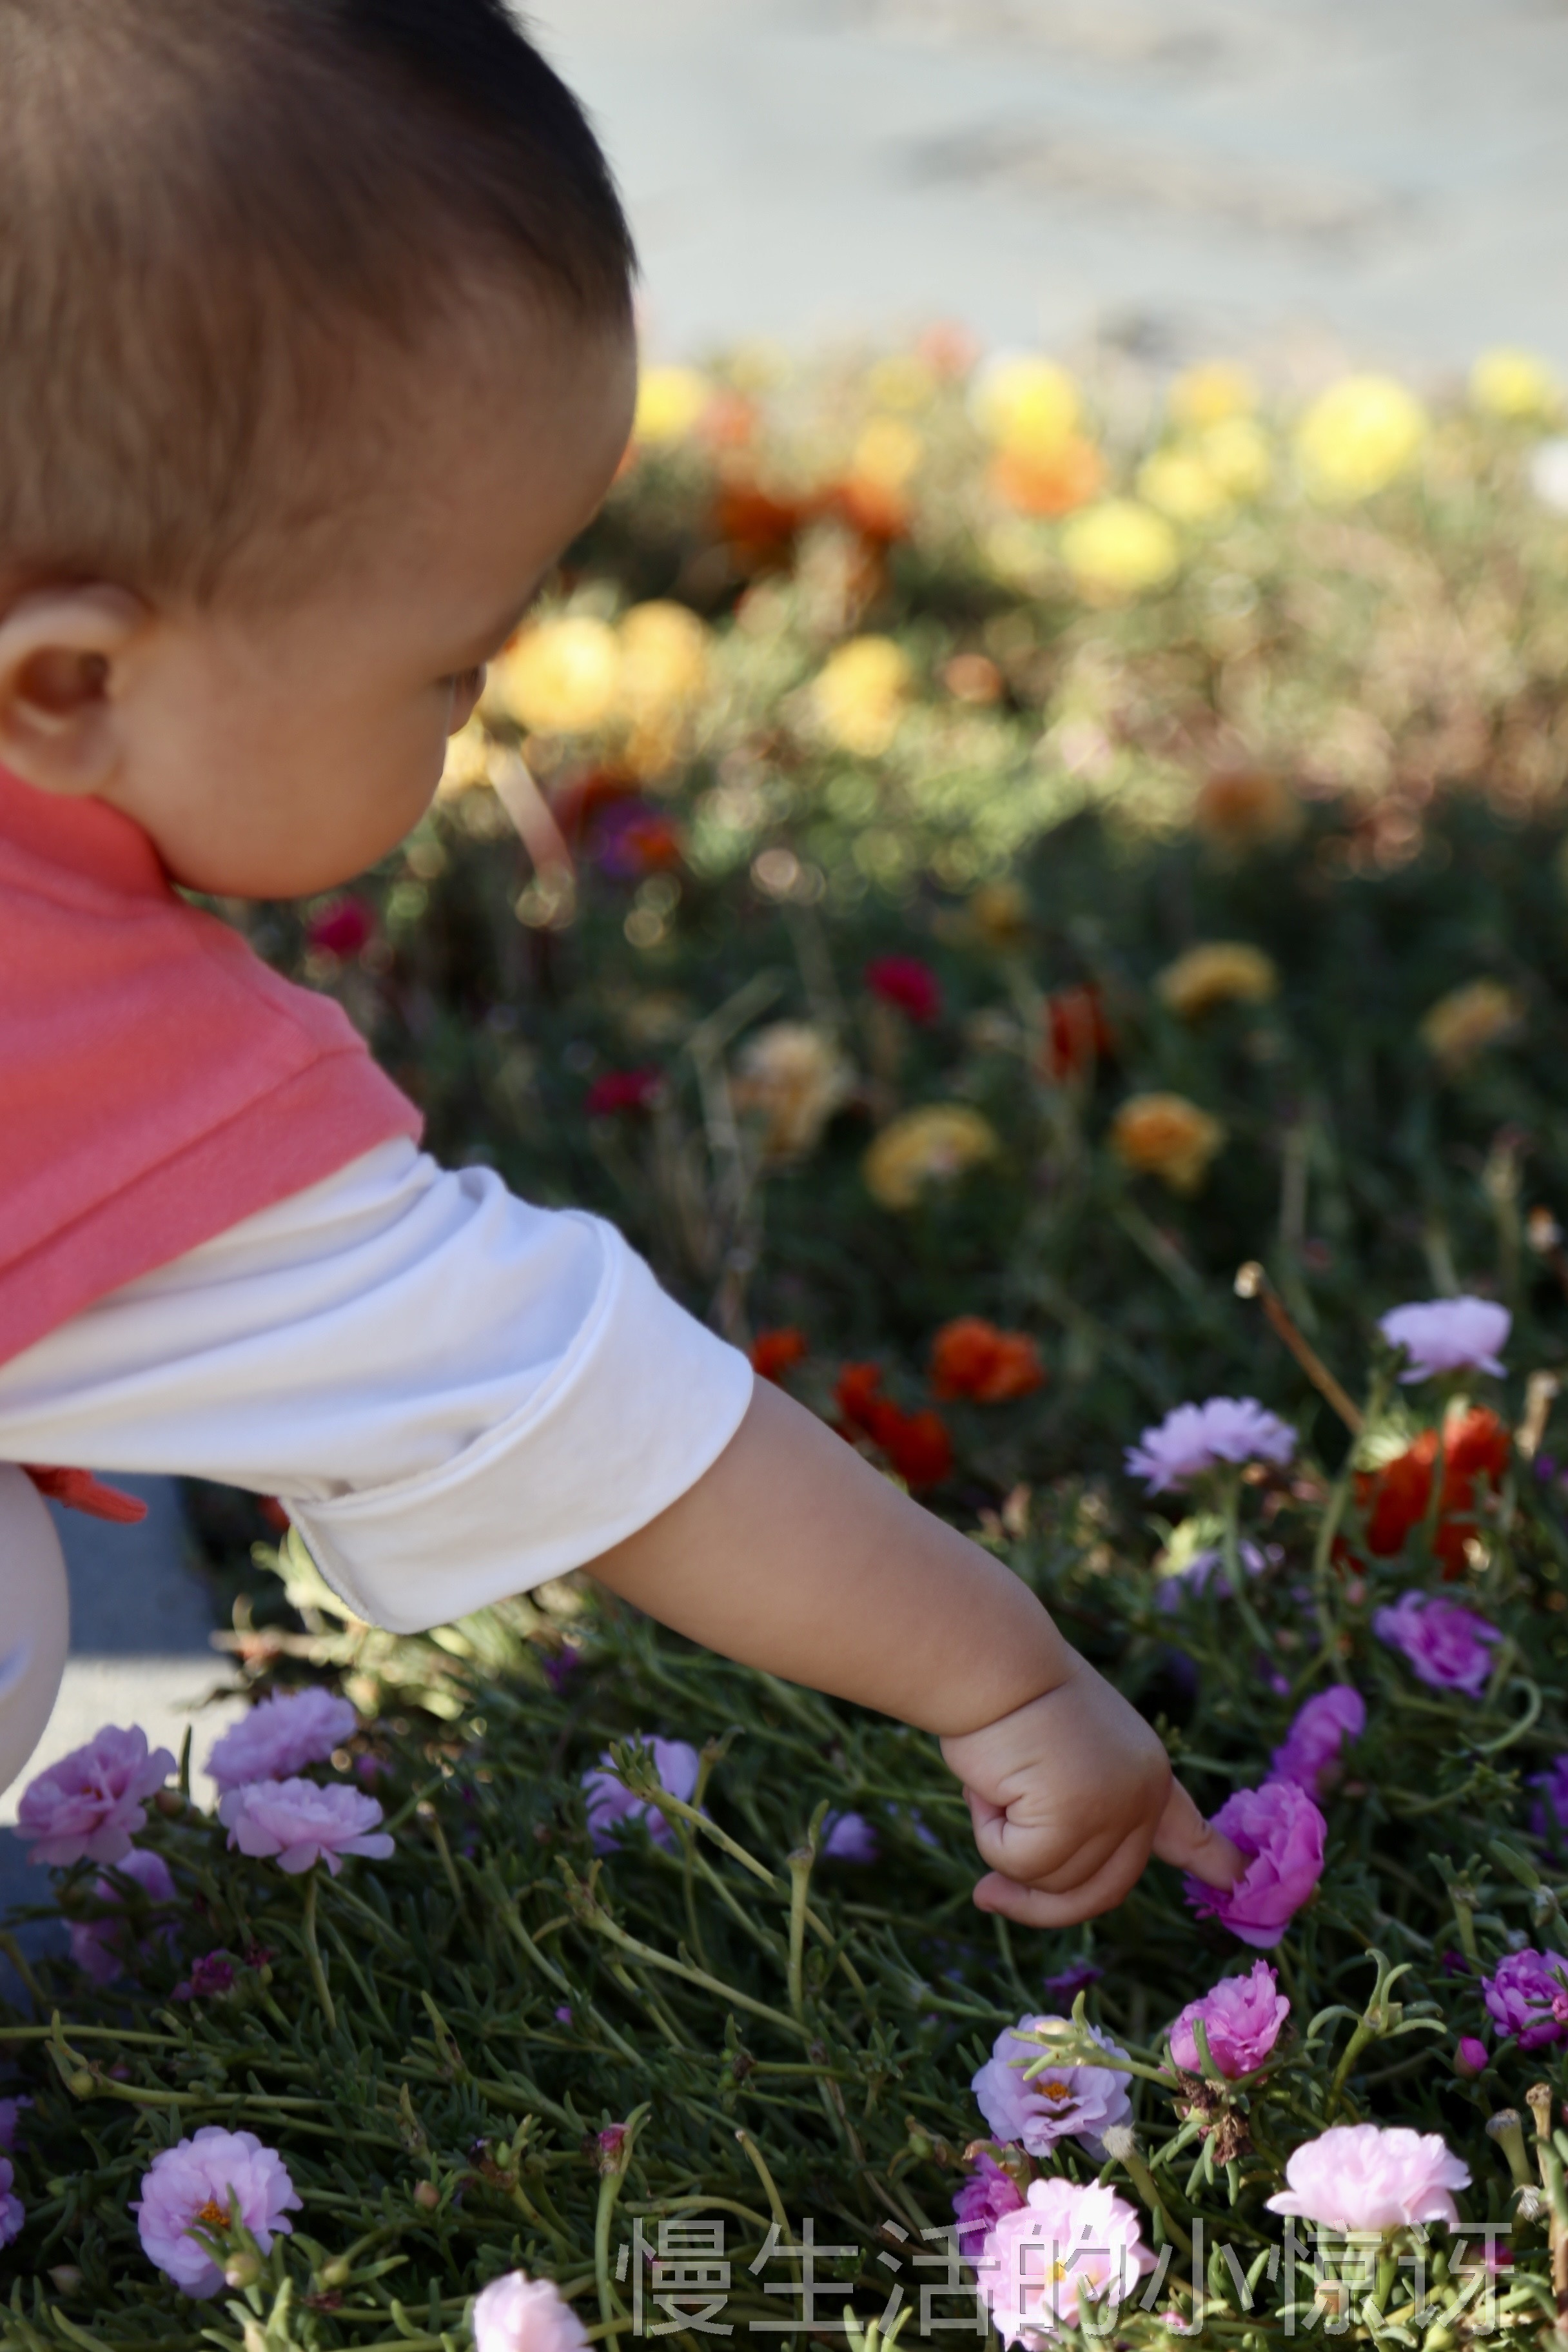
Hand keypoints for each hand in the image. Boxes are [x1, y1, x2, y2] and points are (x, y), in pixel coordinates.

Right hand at [940, 1660, 1242, 1926]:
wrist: (992, 1659)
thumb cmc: (1005, 1707)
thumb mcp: (1054, 1768)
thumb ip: (1066, 1823)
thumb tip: (1013, 1891)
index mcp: (1146, 1772)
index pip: (1189, 1831)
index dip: (1214, 1862)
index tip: (1241, 1881)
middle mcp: (1145, 1793)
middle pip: (1104, 1891)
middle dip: (1041, 1906)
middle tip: (990, 1894)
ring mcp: (1116, 1807)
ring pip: (1054, 1884)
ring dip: (1005, 1848)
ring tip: (998, 1783)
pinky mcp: (1076, 1816)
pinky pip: (1020, 1866)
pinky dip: (992, 1837)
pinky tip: (992, 1787)